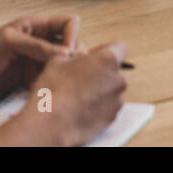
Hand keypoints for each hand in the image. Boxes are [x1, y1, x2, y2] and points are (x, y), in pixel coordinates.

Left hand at [0, 15, 82, 105]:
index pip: (68, 23)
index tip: (67, 52)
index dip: (72, 35)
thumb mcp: (10, 41)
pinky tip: (43, 89)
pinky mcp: (32, 79)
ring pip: (63, 64)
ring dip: (62, 71)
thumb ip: (37, 46)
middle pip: (71, 44)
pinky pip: (51, 80)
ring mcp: (37, 61)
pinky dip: (52, 84)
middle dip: (72, 55)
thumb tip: (65, 52)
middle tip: (62, 68)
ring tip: (54, 80)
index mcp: (36, 26)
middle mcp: (40, 42)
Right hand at [7, 42, 128, 145]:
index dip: (105, 50)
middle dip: (100, 72)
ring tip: (77, 96)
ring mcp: (117, 101)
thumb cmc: (55, 90)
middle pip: (114, 71)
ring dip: (99, 90)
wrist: (52, 124)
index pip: (120, 48)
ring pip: (111, 90)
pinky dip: (97, 107)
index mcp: (109, 60)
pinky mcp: (111, 118)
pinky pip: (107, 107)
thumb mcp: (58, 60)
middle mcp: (118, 79)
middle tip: (80, 77)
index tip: (91, 57)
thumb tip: (78, 57)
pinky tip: (79, 109)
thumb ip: (74, 54)